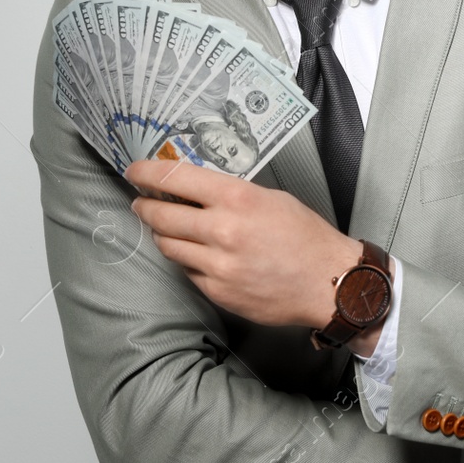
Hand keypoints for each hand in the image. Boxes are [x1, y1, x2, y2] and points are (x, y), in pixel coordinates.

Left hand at [125, 158, 362, 330]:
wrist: (328, 282)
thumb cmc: (306, 238)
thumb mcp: (270, 199)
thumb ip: (230, 194)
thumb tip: (194, 189)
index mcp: (237, 199)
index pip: (175, 178)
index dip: (147, 173)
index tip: (135, 171)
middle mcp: (223, 230)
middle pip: (161, 214)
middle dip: (144, 206)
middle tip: (140, 202)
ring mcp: (218, 265)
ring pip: (168, 245)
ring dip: (162, 233)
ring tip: (166, 227)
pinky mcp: (218, 291)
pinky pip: (187, 271)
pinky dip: (187, 260)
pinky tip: (198, 254)